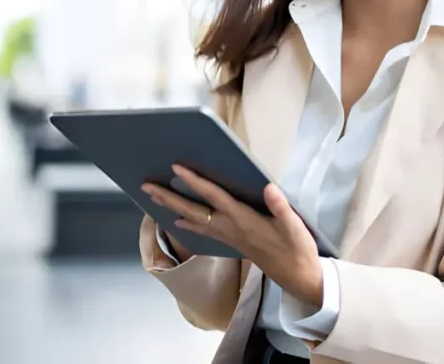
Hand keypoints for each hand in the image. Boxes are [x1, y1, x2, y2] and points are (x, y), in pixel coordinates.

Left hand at [142, 164, 323, 305]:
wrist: (297, 277)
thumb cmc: (296, 248)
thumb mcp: (294, 227)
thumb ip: (280, 207)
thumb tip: (269, 187)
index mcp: (243, 219)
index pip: (214, 196)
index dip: (195, 181)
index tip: (176, 167)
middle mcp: (230, 228)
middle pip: (193, 210)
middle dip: (169, 197)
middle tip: (145, 186)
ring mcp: (228, 236)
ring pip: (194, 221)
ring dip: (173, 208)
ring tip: (154, 199)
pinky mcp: (231, 242)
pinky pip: (202, 230)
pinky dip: (187, 224)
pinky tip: (178, 221)